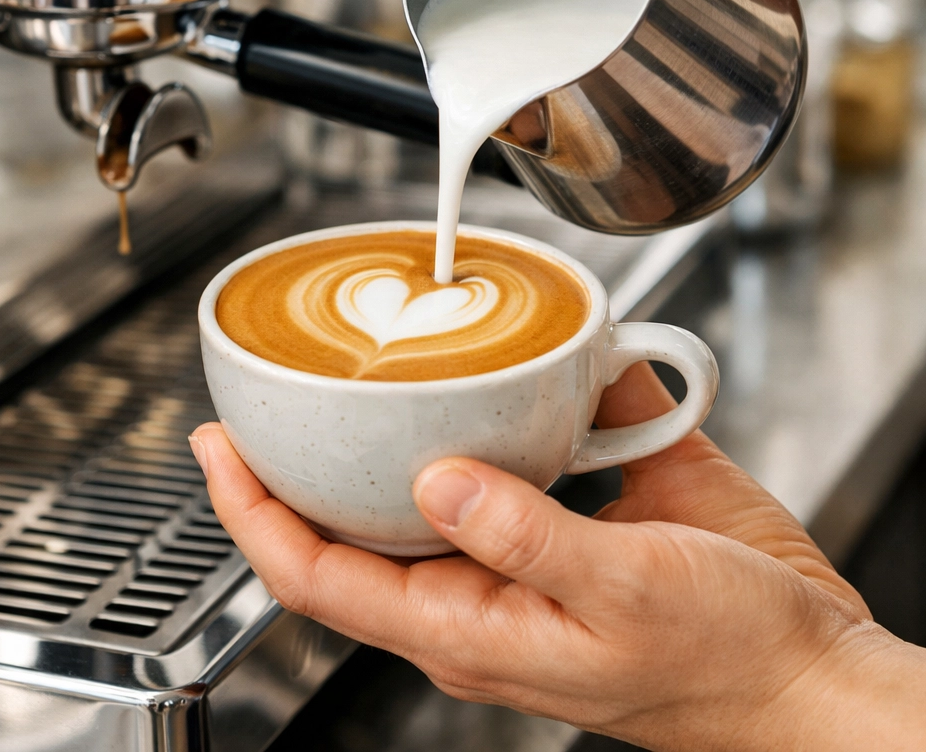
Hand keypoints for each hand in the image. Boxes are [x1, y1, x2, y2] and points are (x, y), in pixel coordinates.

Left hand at [191, 364, 925, 750]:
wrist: (810, 665)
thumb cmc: (728, 661)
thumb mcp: (627, 596)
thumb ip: (528, 536)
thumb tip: (435, 481)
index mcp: (470, 624)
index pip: (319, 574)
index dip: (252, 514)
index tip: (215, 448)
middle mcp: (481, 584)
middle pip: (354, 528)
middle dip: (298, 468)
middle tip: (263, 400)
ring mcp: (522, 546)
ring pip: (426, 487)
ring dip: (388, 434)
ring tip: (362, 369)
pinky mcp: (572, 507)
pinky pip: (513, 450)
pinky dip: (499, 403)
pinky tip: (509, 360)